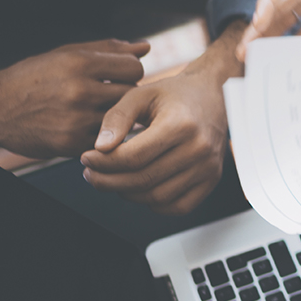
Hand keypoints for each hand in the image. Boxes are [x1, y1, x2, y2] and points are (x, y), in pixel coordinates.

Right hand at [0, 39, 148, 157]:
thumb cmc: (33, 77)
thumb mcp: (65, 54)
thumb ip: (107, 50)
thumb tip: (146, 47)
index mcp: (79, 63)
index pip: (134, 67)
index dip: (129, 71)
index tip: (117, 76)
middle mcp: (79, 90)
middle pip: (131, 93)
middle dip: (123, 93)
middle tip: (108, 95)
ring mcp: (76, 119)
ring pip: (121, 119)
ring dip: (115, 116)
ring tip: (96, 110)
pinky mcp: (71, 144)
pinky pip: (105, 139)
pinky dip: (100, 134)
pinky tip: (84, 127)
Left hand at [80, 29, 235, 215]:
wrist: (213, 94)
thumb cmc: (175, 94)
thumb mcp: (141, 94)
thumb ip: (117, 118)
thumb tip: (100, 148)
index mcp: (181, 124)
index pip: (133, 157)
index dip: (103, 162)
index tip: (87, 157)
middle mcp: (198, 149)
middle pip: (143, 180)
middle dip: (108, 181)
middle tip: (91, 173)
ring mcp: (208, 167)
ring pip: (158, 197)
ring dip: (128, 194)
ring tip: (113, 179)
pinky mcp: (212, 179)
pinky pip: (178, 207)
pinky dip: (154, 204)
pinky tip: (140, 189)